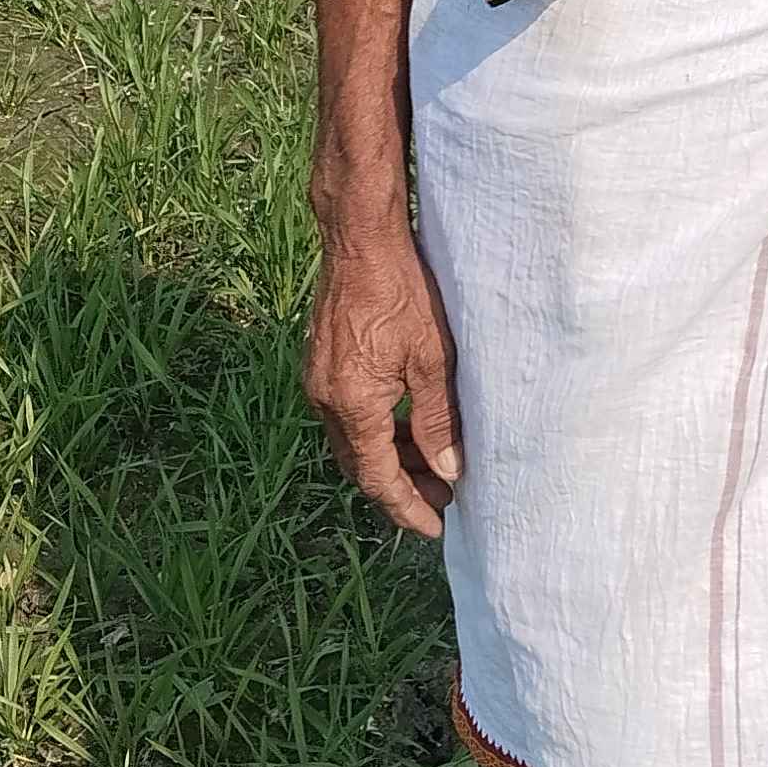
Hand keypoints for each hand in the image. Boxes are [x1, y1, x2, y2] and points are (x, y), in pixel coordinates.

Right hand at [305, 225, 463, 539]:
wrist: (359, 238)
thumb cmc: (402, 291)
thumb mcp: (433, 360)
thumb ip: (437, 420)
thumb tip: (449, 470)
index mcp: (352, 405)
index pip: (377, 478)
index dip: (406, 507)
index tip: (434, 528)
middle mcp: (325, 399)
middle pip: (360, 465)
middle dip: (400, 487)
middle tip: (442, 497)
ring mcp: (318, 380)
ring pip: (352, 440)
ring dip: (389, 458)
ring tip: (431, 464)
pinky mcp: (322, 362)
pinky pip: (346, 414)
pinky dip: (376, 430)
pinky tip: (405, 424)